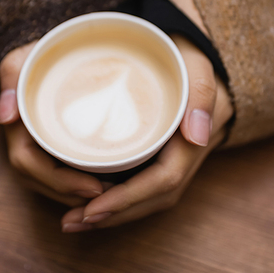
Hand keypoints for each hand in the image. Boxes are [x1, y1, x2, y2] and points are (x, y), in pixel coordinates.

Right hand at [0, 42, 107, 206]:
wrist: (45, 54)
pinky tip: (114, 185)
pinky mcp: (56, 150)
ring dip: (80, 196)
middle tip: (115, 196)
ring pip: (53, 186)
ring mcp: (39, 150)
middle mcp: (24, 145)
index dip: (60, 182)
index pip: (28, 165)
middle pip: (43, 183)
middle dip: (75, 196)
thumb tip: (6, 116)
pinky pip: (65, 176)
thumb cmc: (35, 55)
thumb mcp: (22, 59)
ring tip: (118, 196)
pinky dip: (84, 186)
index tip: (95, 187)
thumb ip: (12, 76)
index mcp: (16, 128)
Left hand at [60, 70, 231, 230]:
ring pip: (147, 197)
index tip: (92, 208)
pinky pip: (141, 183)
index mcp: (193, 140)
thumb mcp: (196, 62)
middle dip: (114, 216)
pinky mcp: (160, 153)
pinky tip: (87, 200)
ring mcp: (175, 157)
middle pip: (153, 199)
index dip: (128, 199)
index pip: (163, 182)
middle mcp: (186, 155)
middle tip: (72, 221)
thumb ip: (201, 90)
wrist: (191, 51)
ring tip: (73, 220)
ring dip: (112, 214)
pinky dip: (116, 198)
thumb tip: (196, 136)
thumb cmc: (185, 53)